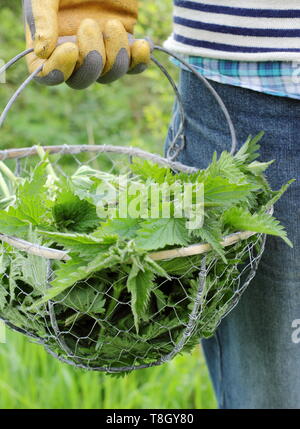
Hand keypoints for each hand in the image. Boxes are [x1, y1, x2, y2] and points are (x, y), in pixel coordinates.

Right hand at [23, 0, 150, 88]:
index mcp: (49, 43)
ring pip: (109, 75)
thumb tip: (42, 52)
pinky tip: (142, 43)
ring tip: (114, 24)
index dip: (58, 70)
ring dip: (115, 55)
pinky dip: (140, 60)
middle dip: (90, 61)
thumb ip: (42, 18)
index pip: (48, 75)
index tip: (70, 48)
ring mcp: (101, 51)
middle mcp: (74, 53)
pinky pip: (133, 67)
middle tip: (89, 24)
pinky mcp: (123, 45)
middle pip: (80, 81)